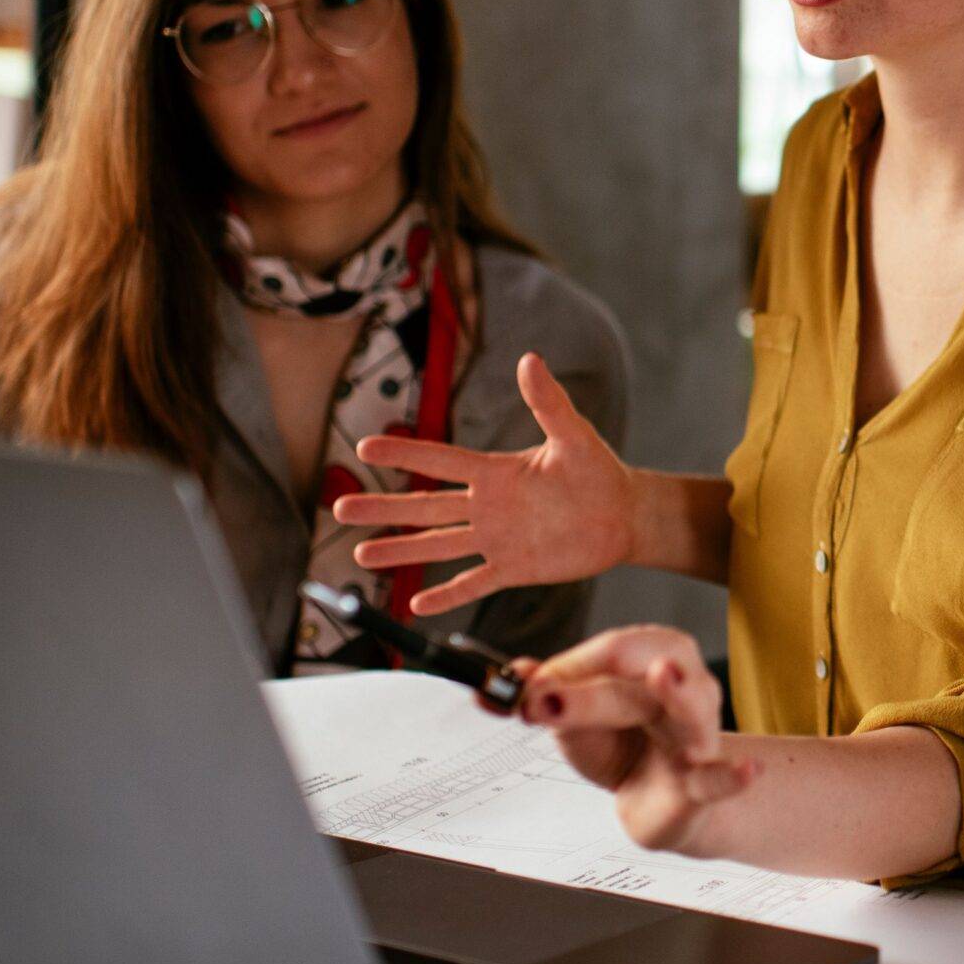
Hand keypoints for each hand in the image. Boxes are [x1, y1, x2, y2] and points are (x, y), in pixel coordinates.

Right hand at [334, 352, 632, 616]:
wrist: (623, 515)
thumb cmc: (599, 470)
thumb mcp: (573, 435)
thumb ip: (548, 403)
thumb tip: (531, 359)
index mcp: (496, 471)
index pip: (441, 460)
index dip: (405, 452)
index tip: (364, 446)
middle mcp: (488, 505)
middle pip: (425, 506)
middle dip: (382, 507)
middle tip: (339, 509)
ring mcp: (497, 539)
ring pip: (438, 545)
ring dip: (401, 549)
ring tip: (361, 553)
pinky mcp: (514, 568)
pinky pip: (474, 582)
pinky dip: (447, 594)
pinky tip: (416, 603)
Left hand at [521, 624, 758, 853]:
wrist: (656, 800)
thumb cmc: (621, 745)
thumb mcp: (573, 719)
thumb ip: (537, 699)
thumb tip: (488, 687)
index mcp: (654, 654)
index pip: (611, 650)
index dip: (566, 669)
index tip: (525, 693)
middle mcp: (686, 684)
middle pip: (640, 676)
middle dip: (591, 692)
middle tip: (542, 703)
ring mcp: (699, 732)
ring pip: (689, 710)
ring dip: (677, 696)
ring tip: (665, 680)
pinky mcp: (704, 783)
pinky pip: (723, 777)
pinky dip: (734, 776)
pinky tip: (747, 771)